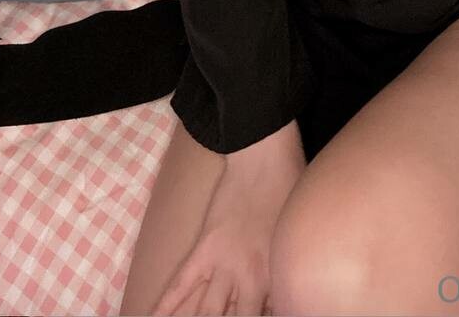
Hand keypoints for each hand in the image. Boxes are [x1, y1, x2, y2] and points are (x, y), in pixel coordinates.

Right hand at [150, 150, 303, 316]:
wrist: (266, 158)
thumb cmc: (291, 191)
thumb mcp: (294, 238)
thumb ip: (282, 273)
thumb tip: (276, 301)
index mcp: (275, 275)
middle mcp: (248, 278)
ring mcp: (222, 264)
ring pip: (205, 311)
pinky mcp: (203, 250)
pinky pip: (180, 284)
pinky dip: (164, 305)